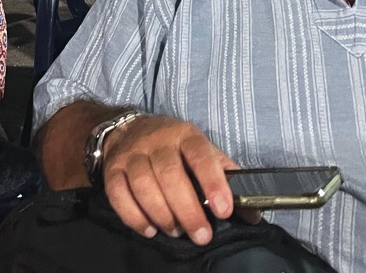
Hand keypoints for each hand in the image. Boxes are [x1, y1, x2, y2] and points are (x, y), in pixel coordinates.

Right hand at [101, 115, 237, 245]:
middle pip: (169, 173)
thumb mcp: (202, 151)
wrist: (127, 131)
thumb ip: (226, 177)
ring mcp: (132, 154)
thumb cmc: (173, 148)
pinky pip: (118, 194)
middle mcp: (157, 140)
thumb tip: (253, 213)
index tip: (224, 210)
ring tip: (175, 230)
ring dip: (162, 214)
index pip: (200, 154)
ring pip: (144, 184)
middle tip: (201, 235)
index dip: (212, 181)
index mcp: (185, 134)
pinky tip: (149, 228)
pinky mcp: (112, 169)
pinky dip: (134, 216)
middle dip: (187, 209)